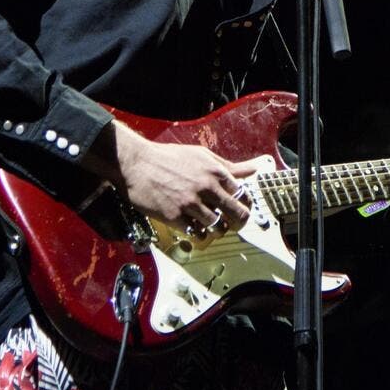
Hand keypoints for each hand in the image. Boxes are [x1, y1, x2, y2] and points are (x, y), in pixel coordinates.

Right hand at [106, 120, 259, 231]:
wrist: (137, 163)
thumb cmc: (168, 157)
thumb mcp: (201, 155)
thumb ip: (228, 165)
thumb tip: (252, 169)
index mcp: (215, 171)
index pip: (243, 194)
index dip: (245, 204)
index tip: (242, 208)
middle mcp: (206, 187)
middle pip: (236, 213)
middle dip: (239, 222)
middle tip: (235, 224)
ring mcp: (190, 203)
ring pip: (218, 227)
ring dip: (219, 229)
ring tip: (214, 226)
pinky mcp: (175, 217)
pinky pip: (197, 233)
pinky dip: (201, 234)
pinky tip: (197, 228)